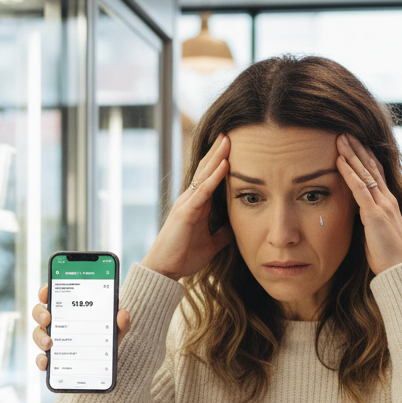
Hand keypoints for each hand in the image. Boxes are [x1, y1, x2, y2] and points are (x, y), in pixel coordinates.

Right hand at [32, 284, 130, 372]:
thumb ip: (121, 323)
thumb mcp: (116, 330)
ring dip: (40, 337)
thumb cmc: (107, 340)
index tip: (46, 293)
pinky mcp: (53, 359)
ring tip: (50, 343)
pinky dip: (42, 361)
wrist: (107, 365)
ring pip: (38, 335)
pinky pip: (42, 359)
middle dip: (40, 313)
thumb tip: (123, 313)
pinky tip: (47, 363)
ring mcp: (53, 340)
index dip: (45, 291)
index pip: (53, 295)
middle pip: (40, 313)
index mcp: (70, 310)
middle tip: (48, 318)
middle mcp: (58, 323)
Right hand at [140, 134, 231, 280]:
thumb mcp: (211, 244)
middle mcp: (189, 199)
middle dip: (217, 151)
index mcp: (195, 205)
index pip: (209, 178)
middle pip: (205, 169)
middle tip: (229, 133)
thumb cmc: (184, 256)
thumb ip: (222, 234)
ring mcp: (186, 203)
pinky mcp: (186, 212)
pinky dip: (214, 177)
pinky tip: (224, 164)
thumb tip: (235, 227)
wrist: (165, 270)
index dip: (218, 161)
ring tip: (227, 139)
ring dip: (217, 156)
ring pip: (204, 175)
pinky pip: (203, 191)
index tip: (231, 147)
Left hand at [336, 134, 401, 274]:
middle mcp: (387, 200)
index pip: (376, 173)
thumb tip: (356, 211)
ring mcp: (383, 206)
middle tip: (345, 132)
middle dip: (358, 148)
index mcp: (388, 203)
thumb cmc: (387, 256)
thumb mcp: (376, 232)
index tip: (354, 143)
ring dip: (351, 155)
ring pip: (365, 173)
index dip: (365, 157)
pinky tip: (340, 161)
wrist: (399, 270)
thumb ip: (368, 218)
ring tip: (340, 139)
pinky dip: (349, 174)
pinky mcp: (375, 215)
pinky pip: (360, 189)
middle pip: (371, 167)